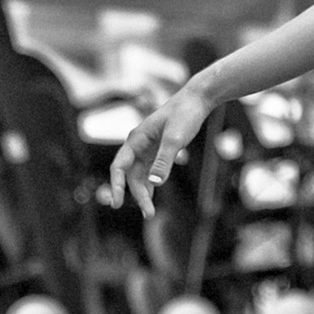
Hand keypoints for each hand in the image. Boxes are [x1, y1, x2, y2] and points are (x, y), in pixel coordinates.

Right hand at [108, 77, 214, 208]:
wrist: (197, 100)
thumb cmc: (184, 115)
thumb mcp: (175, 138)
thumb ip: (164, 160)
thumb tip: (154, 183)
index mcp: (136, 139)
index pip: (119, 166)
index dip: (116, 185)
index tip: (117, 203)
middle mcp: (138, 144)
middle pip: (130, 175)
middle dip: (136, 194)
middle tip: (148, 214)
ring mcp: (147, 147)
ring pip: (139, 174)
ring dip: (142, 192)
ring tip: (149, 212)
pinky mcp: (158, 149)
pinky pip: (149, 170)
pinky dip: (150, 184)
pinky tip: (152, 196)